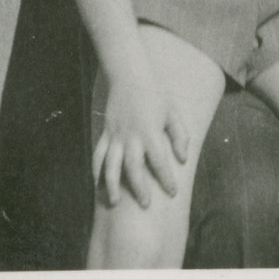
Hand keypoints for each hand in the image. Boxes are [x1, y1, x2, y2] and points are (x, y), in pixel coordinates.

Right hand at [92, 75, 189, 208]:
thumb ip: (180, 136)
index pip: (159, 161)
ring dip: (111, 184)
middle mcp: (132, 136)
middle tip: (145, 204)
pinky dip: (95, 170)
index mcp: (151, 131)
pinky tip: (96, 184)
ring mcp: (116, 134)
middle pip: (133, 167)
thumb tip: (183, 159)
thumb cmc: (156, 92)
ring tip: (113, 202)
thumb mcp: (173, 112)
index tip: (172, 192)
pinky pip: (98, 154)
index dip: (166, 179)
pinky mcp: (106, 132)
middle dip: (139, 188)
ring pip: (110, 164)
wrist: (130, 73)